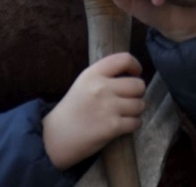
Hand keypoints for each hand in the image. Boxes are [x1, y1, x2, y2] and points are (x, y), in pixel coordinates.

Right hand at [42, 52, 144, 169]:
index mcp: (93, 73)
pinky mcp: (112, 127)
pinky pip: (136, 122)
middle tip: (130, 99)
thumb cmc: (73, 109)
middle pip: (138, 84)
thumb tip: (133, 74)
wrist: (55, 137)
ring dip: (136, 110)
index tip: (135, 74)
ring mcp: (108, 107)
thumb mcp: (84, 83)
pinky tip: (124, 125)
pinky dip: (133, 124)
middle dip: (138, 93)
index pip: (124, 59)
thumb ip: (105, 76)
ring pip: (140, 104)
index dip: (135, 66)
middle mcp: (101, 87)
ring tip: (126, 113)